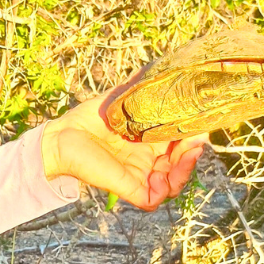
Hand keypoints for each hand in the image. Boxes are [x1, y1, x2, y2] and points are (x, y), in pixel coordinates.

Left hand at [41, 85, 204, 211]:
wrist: (64, 135)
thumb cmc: (90, 117)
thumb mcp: (124, 98)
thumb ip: (144, 86)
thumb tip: (162, 65)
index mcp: (151, 142)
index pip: (182, 144)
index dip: (194, 138)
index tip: (200, 127)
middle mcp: (148, 161)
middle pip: (181, 165)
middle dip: (192, 154)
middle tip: (195, 143)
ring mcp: (140, 177)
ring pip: (173, 184)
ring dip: (184, 171)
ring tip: (184, 155)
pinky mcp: (129, 189)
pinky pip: (154, 199)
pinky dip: (165, 189)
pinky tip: (163, 173)